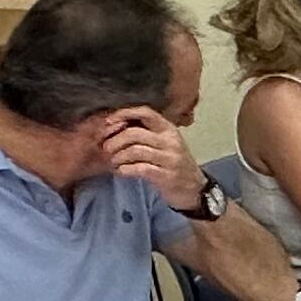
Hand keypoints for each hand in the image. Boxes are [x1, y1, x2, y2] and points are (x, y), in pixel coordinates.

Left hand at [94, 106, 209, 213]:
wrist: (195, 188)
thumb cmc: (173, 164)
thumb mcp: (165, 143)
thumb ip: (146, 133)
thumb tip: (116, 124)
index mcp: (169, 129)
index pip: (145, 112)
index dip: (124, 114)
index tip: (108, 122)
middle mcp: (171, 141)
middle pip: (135, 133)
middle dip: (115, 140)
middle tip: (106, 148)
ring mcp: (170, 159)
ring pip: (135, 151)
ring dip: (118, 157)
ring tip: (113, 162)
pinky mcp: (167, 176)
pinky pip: (140, 169)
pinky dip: (126, 170)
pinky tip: (121, 172)